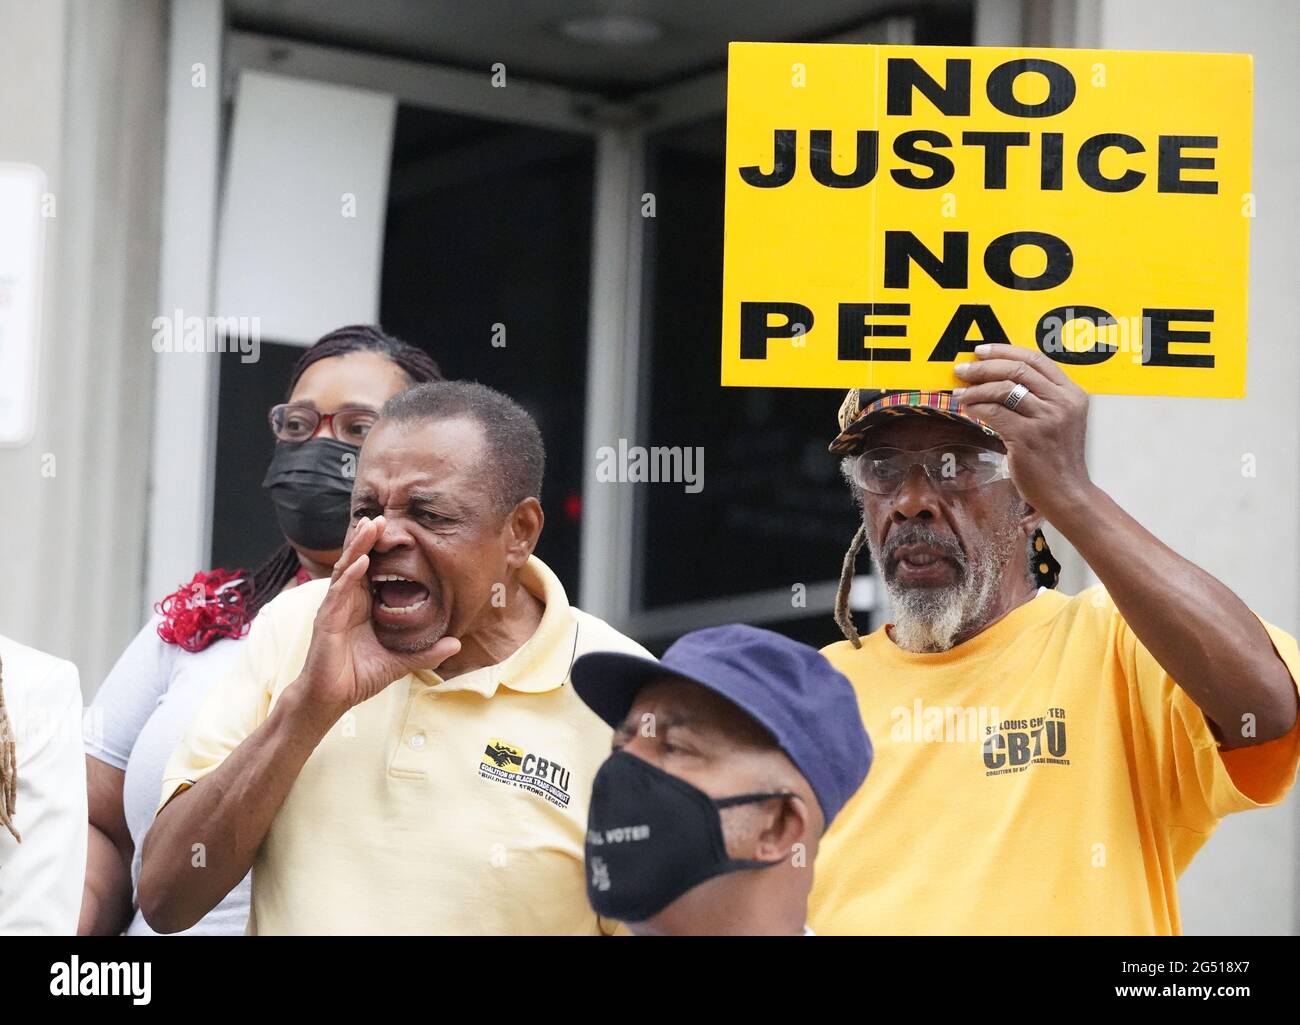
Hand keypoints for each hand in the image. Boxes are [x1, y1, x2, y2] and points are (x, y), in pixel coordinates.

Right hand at [293, 516, 459, 722]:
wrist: (330, 700)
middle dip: (368, 539)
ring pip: (346, 569)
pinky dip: (349, 575)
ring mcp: (335, 609)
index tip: (398, 531)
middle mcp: (347, 602)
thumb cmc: (359, 677)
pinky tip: (360, 560)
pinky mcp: (326, 621)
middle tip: (384, 516)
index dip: (381, 551)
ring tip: (371, 525)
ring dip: (358, 546)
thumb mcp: (400, 662)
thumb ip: (426, 653)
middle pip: (357, 562)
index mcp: (363, 606)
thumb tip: (457, 644)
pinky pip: (337, 592)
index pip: (372, 571)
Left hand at [952, 343, 1093, 517]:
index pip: (1036, 359)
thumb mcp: (1061, 420)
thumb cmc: (1058, 459)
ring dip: (976, 388)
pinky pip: (994, 412)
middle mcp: (1063, 402)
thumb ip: (1041, 398)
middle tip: (962, 369)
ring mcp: (1046, 419)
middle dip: (984, 367)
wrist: (1067, 493)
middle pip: (1017, 370)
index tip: (981, 351)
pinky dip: (976, 407)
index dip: (1005, 351)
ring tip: (960, 393)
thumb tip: (1001, 379)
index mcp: (1073, 393)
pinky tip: (967, 408)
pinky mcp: (1028, 437)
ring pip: (1004, 389)